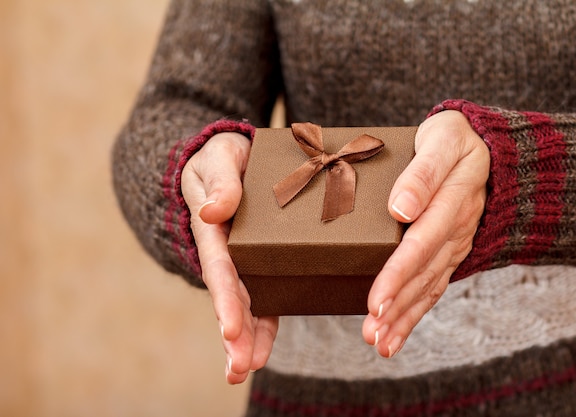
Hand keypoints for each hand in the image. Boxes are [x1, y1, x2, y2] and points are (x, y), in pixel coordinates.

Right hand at [181, 132, 277, 383]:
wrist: (237, 157)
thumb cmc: (224, 158)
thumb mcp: (220, 158)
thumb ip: (219, 182)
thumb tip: (211, 211)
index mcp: (214, 228)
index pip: (220, 268)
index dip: (226, 300)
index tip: (231, 329)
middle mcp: (227, 251)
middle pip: (230, 296)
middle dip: (234, 334)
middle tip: (239, 368)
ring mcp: (245, 260)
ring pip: (246, 304)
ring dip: (246, 339)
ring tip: (245, 370)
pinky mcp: (264, 261)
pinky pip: (266, 295)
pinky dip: (264, 323)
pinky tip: (263, 351)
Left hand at [362, 110, 489, 357]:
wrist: (485, 148)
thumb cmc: (454, 139)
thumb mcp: (442, 140)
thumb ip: (423, 173)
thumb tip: (401, 207)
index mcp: (453, 201)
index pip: (421, 243)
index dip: (398, 273)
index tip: (377, 300)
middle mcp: (455, 230)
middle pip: (423, 274)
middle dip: (397, 307)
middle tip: (371, 334)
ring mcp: (454, 245)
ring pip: (428, 288)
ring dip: (404, 318)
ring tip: (378, 343)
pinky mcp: (448, 253)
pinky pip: (433, 287)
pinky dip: (414, 314)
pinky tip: (395, 336)